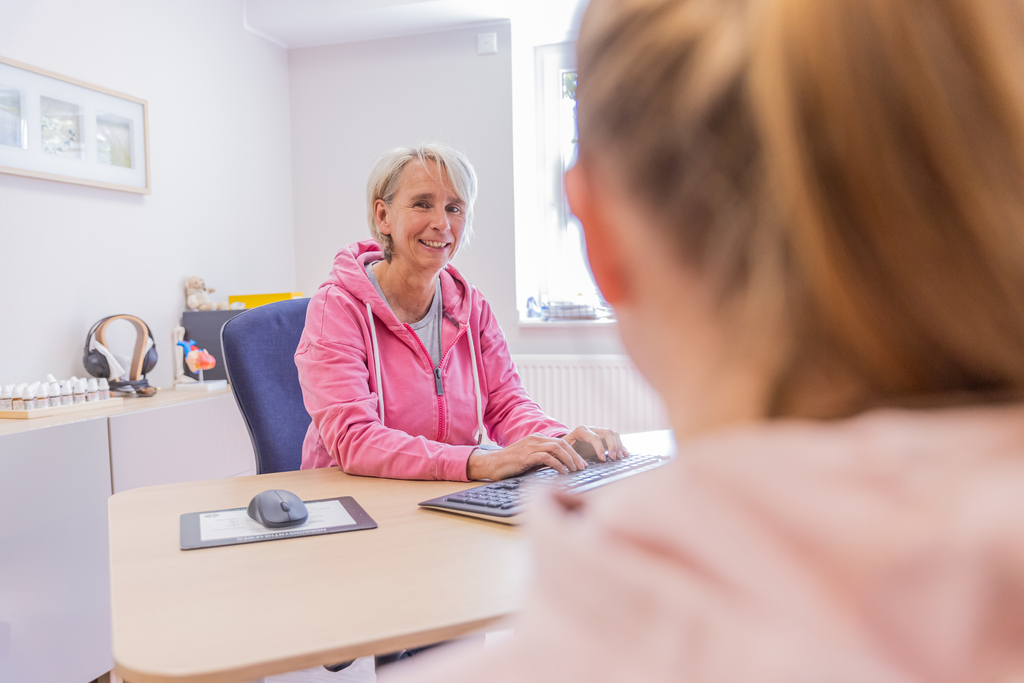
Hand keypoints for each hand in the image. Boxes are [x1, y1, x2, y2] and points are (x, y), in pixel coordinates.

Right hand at [467, 434, 587, 480]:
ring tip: (576, 470)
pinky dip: (558, 465)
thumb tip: (560, 467)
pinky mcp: (526, 456)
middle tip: (582, 467)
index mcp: (537, 439)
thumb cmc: (511, 464)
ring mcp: (531, 446)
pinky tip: (563, 472)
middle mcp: (536, 439)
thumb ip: (544, 460)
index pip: (561, 442)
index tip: (581, 463)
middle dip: (575, 456)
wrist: (492, 464)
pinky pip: (547, 458)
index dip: (573, 452)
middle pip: (562, 444)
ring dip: (569, 460)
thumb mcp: (531, 460)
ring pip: (557, 448)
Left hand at [561, 425, 628, 461]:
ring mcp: (600, 432)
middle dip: (612, 445)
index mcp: (581, 431)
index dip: (599, 448)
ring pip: (613, 434)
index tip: (603, 459)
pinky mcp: (605, 437)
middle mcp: (592, 429)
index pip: (594, 437)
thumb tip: (578, 465)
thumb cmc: (565, 447)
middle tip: (613, 458)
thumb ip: (569, 455)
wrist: (568, 442)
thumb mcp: (564, 449)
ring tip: (619, 457)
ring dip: (618, 446)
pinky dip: (622, 446)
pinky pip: (616, 439)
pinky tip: (625, 454)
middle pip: (607, 433)